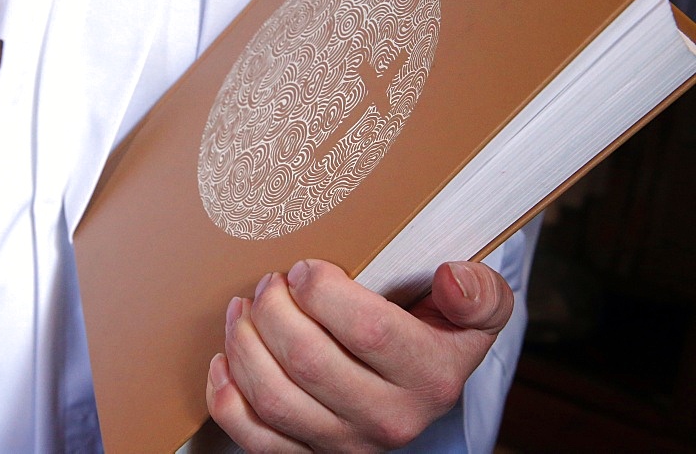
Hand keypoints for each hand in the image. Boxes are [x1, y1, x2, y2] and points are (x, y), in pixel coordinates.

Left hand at [205, 259, 513, 451]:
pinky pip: (253, 435)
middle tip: (271, 282)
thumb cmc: (439, 335)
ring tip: (245, 308)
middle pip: (308, 360)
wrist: (425, 389)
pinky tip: (227, 359)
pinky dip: (226, 395)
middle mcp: (389, 419)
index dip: (322, 291)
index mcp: (431, 376)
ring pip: (274, 396)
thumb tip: (452, 277)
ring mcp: (345, 443)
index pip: (367, 330)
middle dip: (274, 308)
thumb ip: (480, 293)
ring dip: (245, 342)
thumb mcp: (478, 312)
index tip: (306, 268)